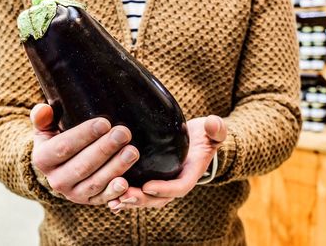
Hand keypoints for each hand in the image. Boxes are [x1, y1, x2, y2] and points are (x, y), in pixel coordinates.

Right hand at [30, 103, 139, 204]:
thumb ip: (42, 118)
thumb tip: (42, 109)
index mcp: (43, 159)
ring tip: (132, 152)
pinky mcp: (89, 201)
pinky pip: (103, 199)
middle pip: (82, 166)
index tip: (105, 123)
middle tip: (123, 133)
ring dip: (115, 168)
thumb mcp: (46, 129)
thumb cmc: (57, 140)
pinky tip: (126, 183)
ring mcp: (73, 194)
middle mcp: (56, 180)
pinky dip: (114, 193)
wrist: (60, 168)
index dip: (84, 135)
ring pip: (95, 182)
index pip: (63, 147)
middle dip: (105, 149)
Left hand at [107, 115, 226, 212]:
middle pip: (158, 198)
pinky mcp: (150, 180)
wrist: (196, 141)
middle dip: (141, 199)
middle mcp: (174, 183)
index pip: (179, 187)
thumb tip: (213, 123)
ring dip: (129, 201)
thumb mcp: (214, 131)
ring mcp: (162, 184)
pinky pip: (137, 193)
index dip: (164, 189)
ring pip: (145, 199)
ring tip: (112, 201)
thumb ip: (216, 128)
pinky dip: (123, 198)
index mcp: (190, 174)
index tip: (148, 186)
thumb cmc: (204, 136)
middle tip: (124, 196)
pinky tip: (108, 200)